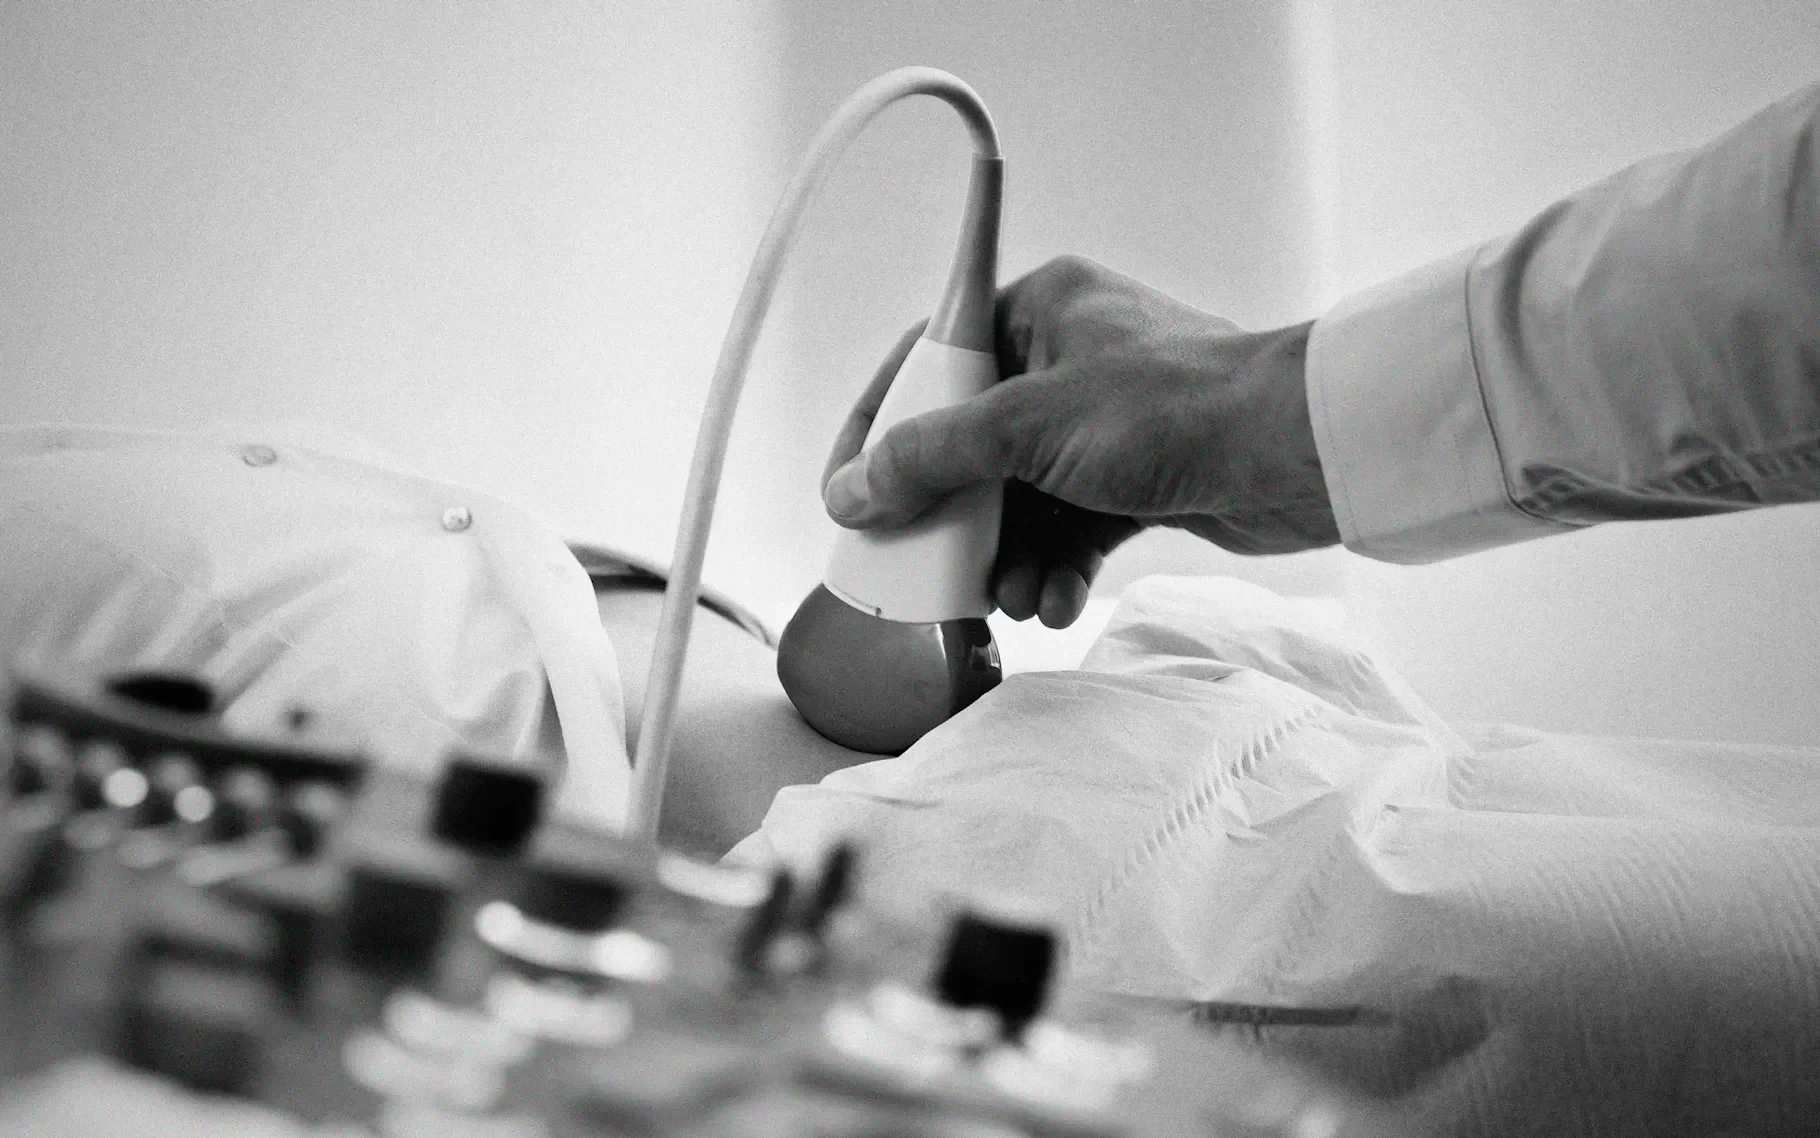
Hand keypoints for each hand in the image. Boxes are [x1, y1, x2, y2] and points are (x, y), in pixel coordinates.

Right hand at [821, 255, 1338, 627]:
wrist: (1296, 455)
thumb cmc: (1178, 409)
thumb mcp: (1029, 427)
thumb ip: (932, 456)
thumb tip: (854, 490)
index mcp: (1039, 309)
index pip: (929, 362)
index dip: (881, 429)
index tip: (849, 490)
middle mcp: (1066, 359)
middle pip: (969, 444)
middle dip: (954, 519)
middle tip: (927, 568)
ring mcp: (1102, 424)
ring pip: (1020, 498)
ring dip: (1006, 556)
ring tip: (1007, 597)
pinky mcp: (1138, 479)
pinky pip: (1071, 528)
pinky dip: (1056, 567)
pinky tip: (1054, 601)